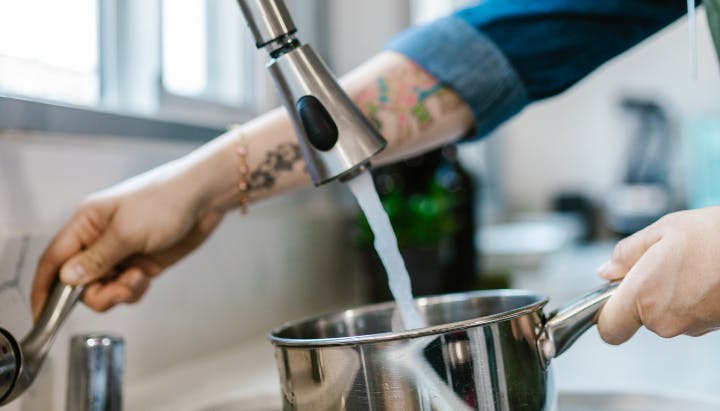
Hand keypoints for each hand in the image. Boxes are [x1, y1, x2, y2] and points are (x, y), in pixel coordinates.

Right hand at [31, 161, 226, 317]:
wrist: (205, 199)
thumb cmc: (166, 201)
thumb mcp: (127, 231)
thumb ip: (97, 258)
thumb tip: (66, 278)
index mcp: (86, 224)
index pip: (54, 259)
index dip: (45, 288)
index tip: (44, 315)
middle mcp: (99, 240)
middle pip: (79, 282)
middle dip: (97, 293)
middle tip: (120, 289)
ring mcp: (121, 253)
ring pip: (104, 288)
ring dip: (119, 292)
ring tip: (138, 278)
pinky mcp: (141, 263)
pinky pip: (126, 288)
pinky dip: (133, 290)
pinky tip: (145, 278)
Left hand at [597, 206, 719, 343]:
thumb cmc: (714, 235)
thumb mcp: (660, 230)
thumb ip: (626, 254)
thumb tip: (606, 272)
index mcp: (642, 296)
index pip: (609, 329)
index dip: (606, 315)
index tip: (609, 298)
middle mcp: (664, 320)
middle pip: (639, 317)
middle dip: (643, 293)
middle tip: (659, 262)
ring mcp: (691, 327)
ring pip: (666, 315)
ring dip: (669, 293)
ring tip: (688, 264)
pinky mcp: (711, 327)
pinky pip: (689, 314)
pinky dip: (691, 298)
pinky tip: (703, 274)